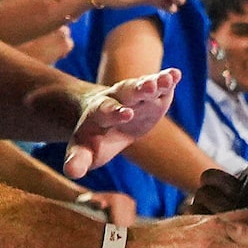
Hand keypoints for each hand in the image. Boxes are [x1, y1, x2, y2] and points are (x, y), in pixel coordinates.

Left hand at [61, 69, 178, 177]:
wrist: (104, 121)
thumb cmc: (94, 139)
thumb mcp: (83, 150)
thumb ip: (77, 160)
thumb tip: (71, 172)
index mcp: (99, 113)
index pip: (107, 111)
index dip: (115, 112)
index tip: (125, 114)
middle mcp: (118, 99)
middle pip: (127, 91)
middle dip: (138, 89)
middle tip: (149, 87)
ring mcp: (136, 96)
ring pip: (145, 85)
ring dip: (156, 81)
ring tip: (169, 78)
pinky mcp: (152, 96)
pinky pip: (160, 86)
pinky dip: (168, 80)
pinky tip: (176, 75)